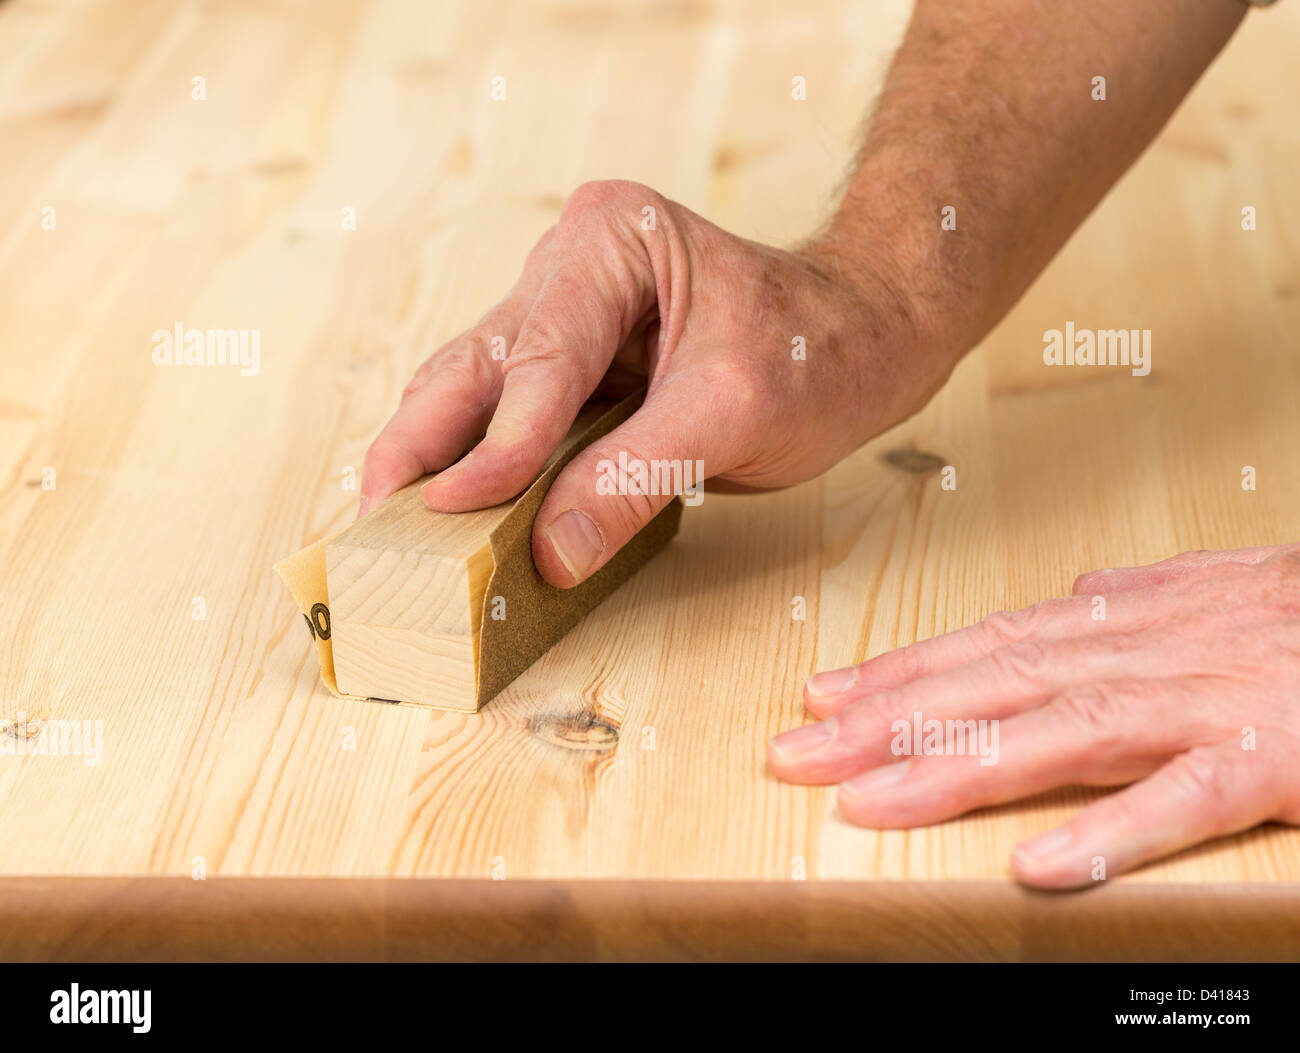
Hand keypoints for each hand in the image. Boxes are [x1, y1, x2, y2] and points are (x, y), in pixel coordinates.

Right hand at [359, 180, 947, 586]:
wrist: (863, 336)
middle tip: (372, 522)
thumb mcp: (736, 412)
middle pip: (476, 366)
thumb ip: (637, 477)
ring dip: (435, 461)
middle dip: (422, 445)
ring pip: (476, 393)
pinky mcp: (572, 370)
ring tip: (388, 530)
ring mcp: (564, 317)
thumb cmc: (817, 349)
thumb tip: (550, 553)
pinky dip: (475, 468)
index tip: (454, 511)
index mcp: (610, 243)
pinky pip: (507, 420)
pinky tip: (445, 516)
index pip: (540, 355)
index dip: (495, 443)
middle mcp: (571, 268)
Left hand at [768, 544, 1299, 888]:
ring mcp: (1210, 702)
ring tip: (870, 803)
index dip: (902, 672)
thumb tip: (1074, 598)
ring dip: (958, 767)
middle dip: (889, 718)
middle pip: (996, 683)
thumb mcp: (1228, 588)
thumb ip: (1145, 597)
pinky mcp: (1275, 759)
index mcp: (1135, 620)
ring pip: (1062, 731)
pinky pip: (1187, 801)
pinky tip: (1038, 868)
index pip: (991, 644)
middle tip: (797, 752)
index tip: (823, 697)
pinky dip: (1113, 833)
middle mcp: (1152, 652)